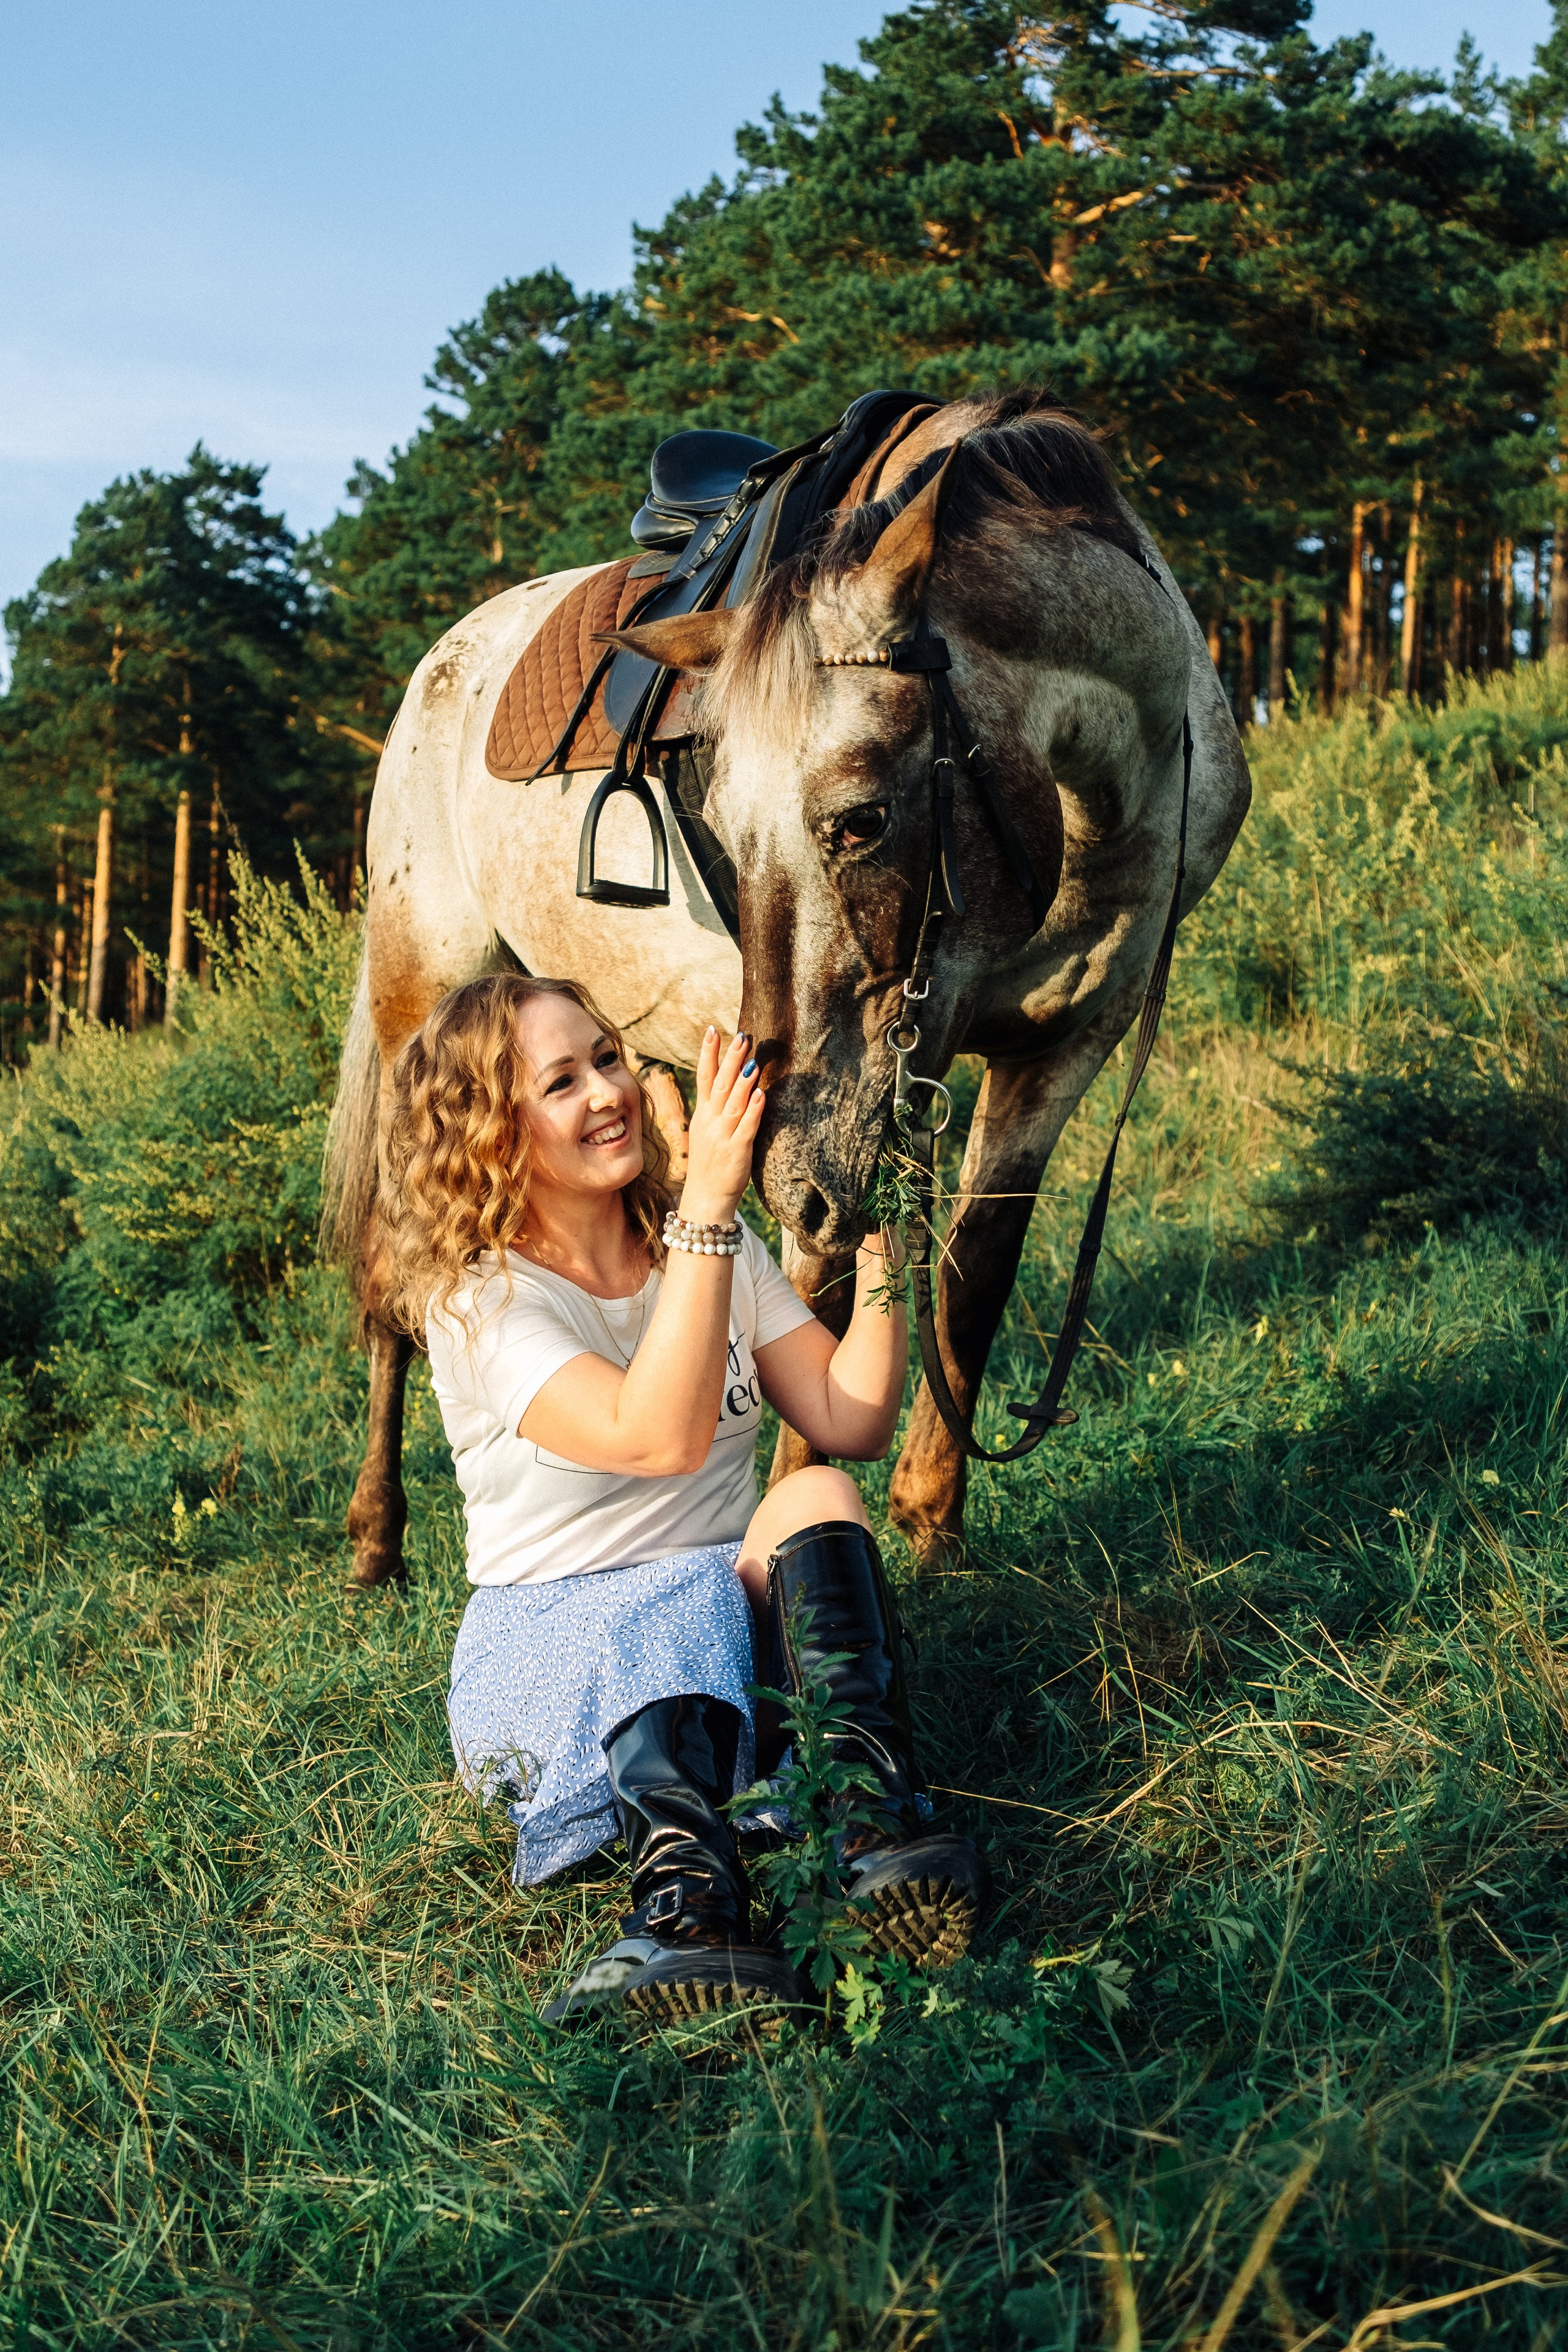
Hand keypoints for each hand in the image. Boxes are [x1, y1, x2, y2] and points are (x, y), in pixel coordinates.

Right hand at [680, 1028, 763, 1223]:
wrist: (705, 1198)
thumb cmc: (710, 1163)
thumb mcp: (706, 1131)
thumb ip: (716, 1108)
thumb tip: (730, 1082)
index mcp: (702, 1115)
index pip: (704, 1077)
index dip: (708, 1054)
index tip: (713, 1030)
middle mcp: (710, 1121)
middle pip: (720, 1084)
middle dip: (730, 1059)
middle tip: (741, 1036)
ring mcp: (722, 1135)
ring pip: (733, 1103)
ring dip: (743, 1081)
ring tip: (752, 1060)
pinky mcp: (737, 1150)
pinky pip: (746, 1127)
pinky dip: (753, 1110)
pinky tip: (760, 1094)